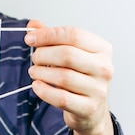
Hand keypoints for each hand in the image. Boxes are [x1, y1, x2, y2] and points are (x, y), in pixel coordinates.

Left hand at [24, 20, 113, 134]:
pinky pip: (61, 98)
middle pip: (67, 55)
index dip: (48, 35)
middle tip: (34, 58)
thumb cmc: (79, 75)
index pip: (73, 34)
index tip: (30, 38)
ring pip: (63, 77)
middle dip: (43, 55)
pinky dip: (44, 91)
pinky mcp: (89, 108)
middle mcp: (104, 68)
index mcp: (102, 48)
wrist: (91, 108)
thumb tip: (33, 26)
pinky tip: (37, 86)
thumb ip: (51, 37)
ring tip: (34, 72)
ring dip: (41, 73)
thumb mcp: (69, 52)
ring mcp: (99, 89)